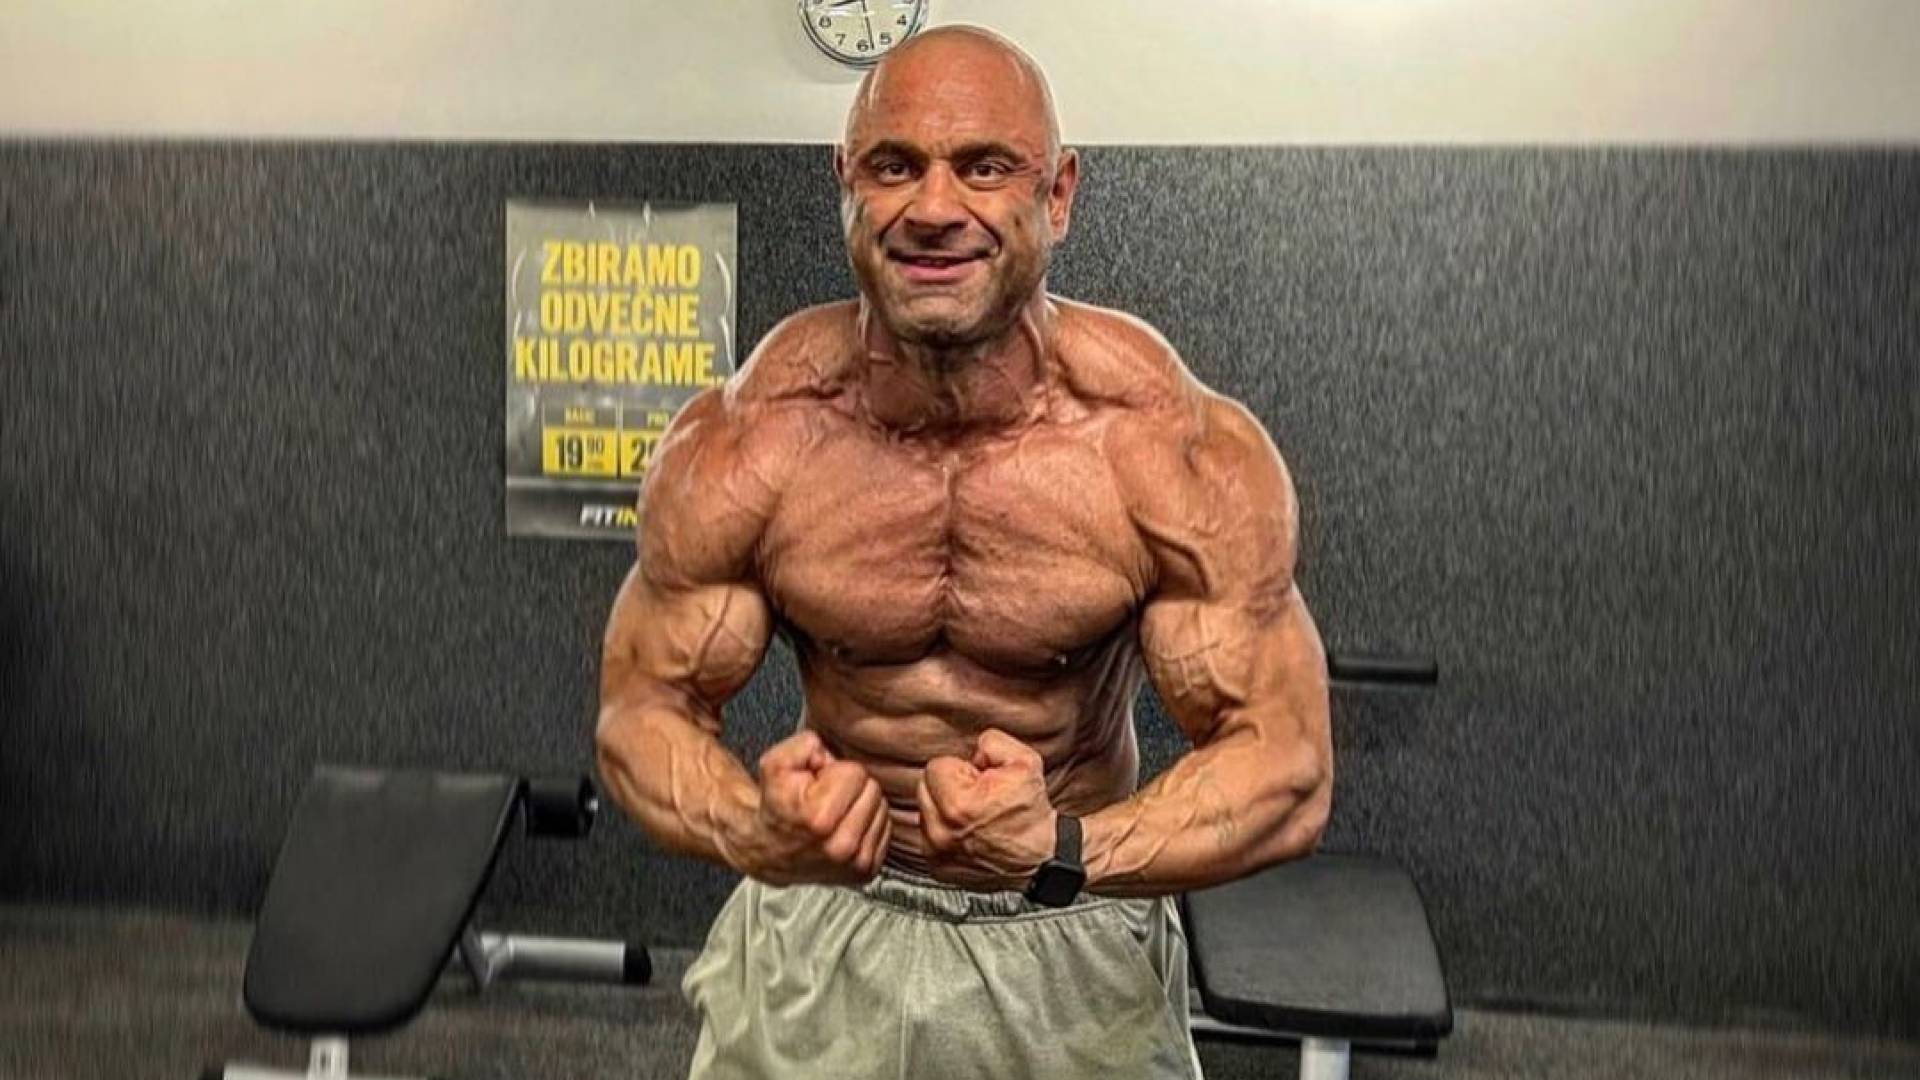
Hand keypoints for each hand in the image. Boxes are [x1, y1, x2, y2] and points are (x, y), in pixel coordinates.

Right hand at [738, 729, 890, 885]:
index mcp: (820, 820)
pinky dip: (867, 825)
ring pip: (882, 808)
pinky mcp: (866, 871)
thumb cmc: (776, 806)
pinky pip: (884, 829)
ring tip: (833, 813)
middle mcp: (841, 847)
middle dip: (849, 788)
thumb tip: (829, 751)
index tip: (817, 784)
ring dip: (860, 806)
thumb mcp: (775, 764)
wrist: (769, 849)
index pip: (856, 772)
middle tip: (825, 798)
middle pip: (873, 790)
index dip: (834, 771)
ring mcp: (856, 863)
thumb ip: (804, 745)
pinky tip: (843, 828)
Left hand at [916, 728, 1056, 890]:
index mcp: (957, 804)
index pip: (937, 766)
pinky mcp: (938, 868)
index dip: (962, 768)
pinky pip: (929, 836)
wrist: (1042, 858)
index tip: (980, 782)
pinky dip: (944, 832)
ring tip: (974, 816)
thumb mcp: (1024, 762)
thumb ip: (992, 742)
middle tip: (977, 796)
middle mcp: (941, 832)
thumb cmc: (1032, 814)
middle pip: (925, 788)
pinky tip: (968, 832)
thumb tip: (973, 749)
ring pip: (926, 812)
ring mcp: (937, 853)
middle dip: (948, 787)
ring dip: (944, 809)